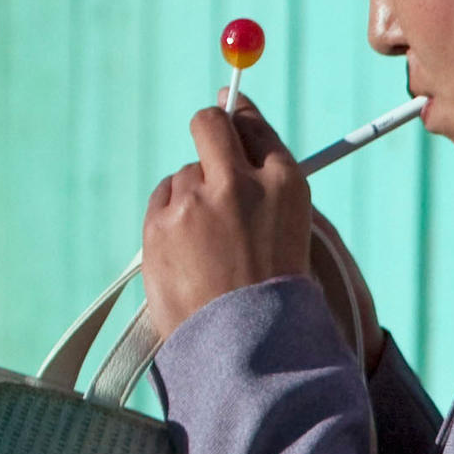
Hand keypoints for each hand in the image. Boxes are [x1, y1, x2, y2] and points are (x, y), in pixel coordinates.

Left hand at [141, 94, 320, 337]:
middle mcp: (240, 184)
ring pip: (184, 174)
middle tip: (207, 140)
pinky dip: (171, 219)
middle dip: (208, 126)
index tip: (229, 105)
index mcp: (286, 186)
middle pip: (210, 125)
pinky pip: (162, 200)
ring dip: (191, 197)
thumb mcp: (292, 234)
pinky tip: (188, 253)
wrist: (248, 348)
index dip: (240, 114)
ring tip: (209, 246)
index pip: (256, 129)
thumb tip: (236, 142)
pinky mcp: (162, 223)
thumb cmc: (276, 297)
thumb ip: (267, 190)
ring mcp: (196, 201)